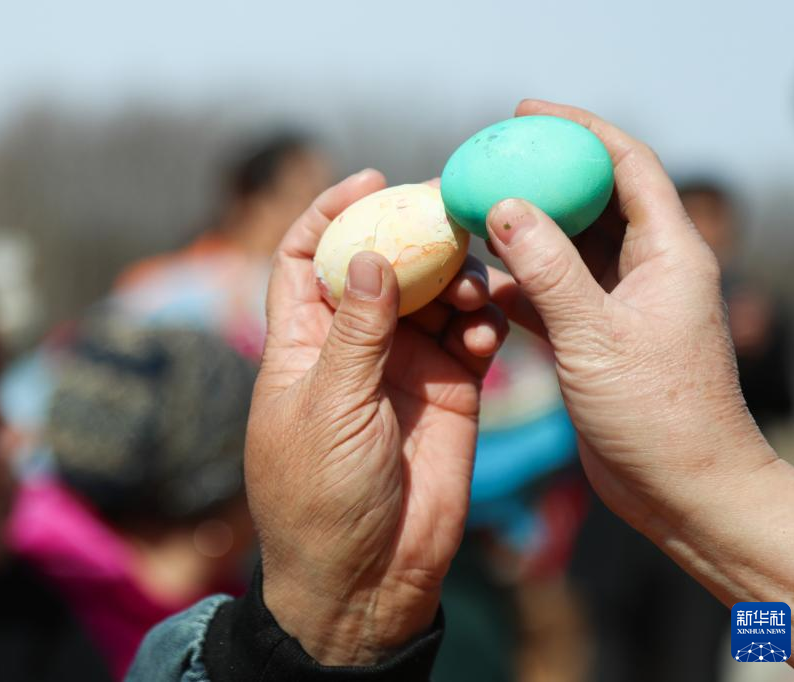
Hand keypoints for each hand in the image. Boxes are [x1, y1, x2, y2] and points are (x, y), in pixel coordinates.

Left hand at [245, 170, 506, 664]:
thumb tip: (370, 256)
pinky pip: (472, 336)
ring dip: (456, 277)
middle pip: (382, 263)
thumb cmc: (321, 497)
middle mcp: (355, 346)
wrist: (368, 576)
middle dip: (411, 234)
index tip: (369, 182)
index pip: (307, 258)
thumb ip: (355, 332)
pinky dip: (484, 321)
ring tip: (473, 288)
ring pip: (433, 294)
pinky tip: (488, 329)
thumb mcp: (328, 408)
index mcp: (304, 343)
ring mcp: (405, 365)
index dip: (330, 213)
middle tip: (451, 213)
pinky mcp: (451, 390)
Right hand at [483, 99, 776, 534]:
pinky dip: (519, 284)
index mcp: (669, 252)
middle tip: (487, 161)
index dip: (579, 131)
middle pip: (592, 200)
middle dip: (542, 177)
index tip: (525, 114)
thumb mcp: (596, 335)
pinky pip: (553, 293)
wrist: (682, 489)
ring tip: (471, 215)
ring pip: (567, 248)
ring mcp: (621, 303)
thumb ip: (549, 270)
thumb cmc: (658, 414)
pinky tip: (481, 282)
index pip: (626, 165)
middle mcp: (648, 269)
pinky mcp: (598, 337)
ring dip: (524, 232)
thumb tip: (502, 207)